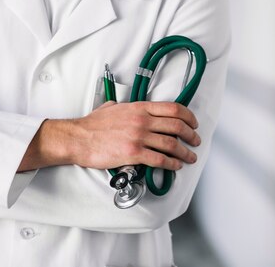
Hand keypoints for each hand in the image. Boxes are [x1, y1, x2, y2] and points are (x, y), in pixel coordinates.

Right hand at [70, 101, 199, 170]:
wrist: (78, 138)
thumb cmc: (92, 125)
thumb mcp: (111, 107)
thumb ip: (124, 107)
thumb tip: (127, 107)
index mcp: (139, 108)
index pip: (173, 108)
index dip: (188, 116)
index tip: (193, 123)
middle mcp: (142, 121)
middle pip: (177, 126)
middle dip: (191, 135)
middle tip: (195, 141)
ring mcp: (138, 137)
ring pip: (172, 144)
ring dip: (185, 153)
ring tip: (190, 157)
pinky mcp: (134, 154)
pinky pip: (160, 159)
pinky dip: (172, 164)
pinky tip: (175, 166)